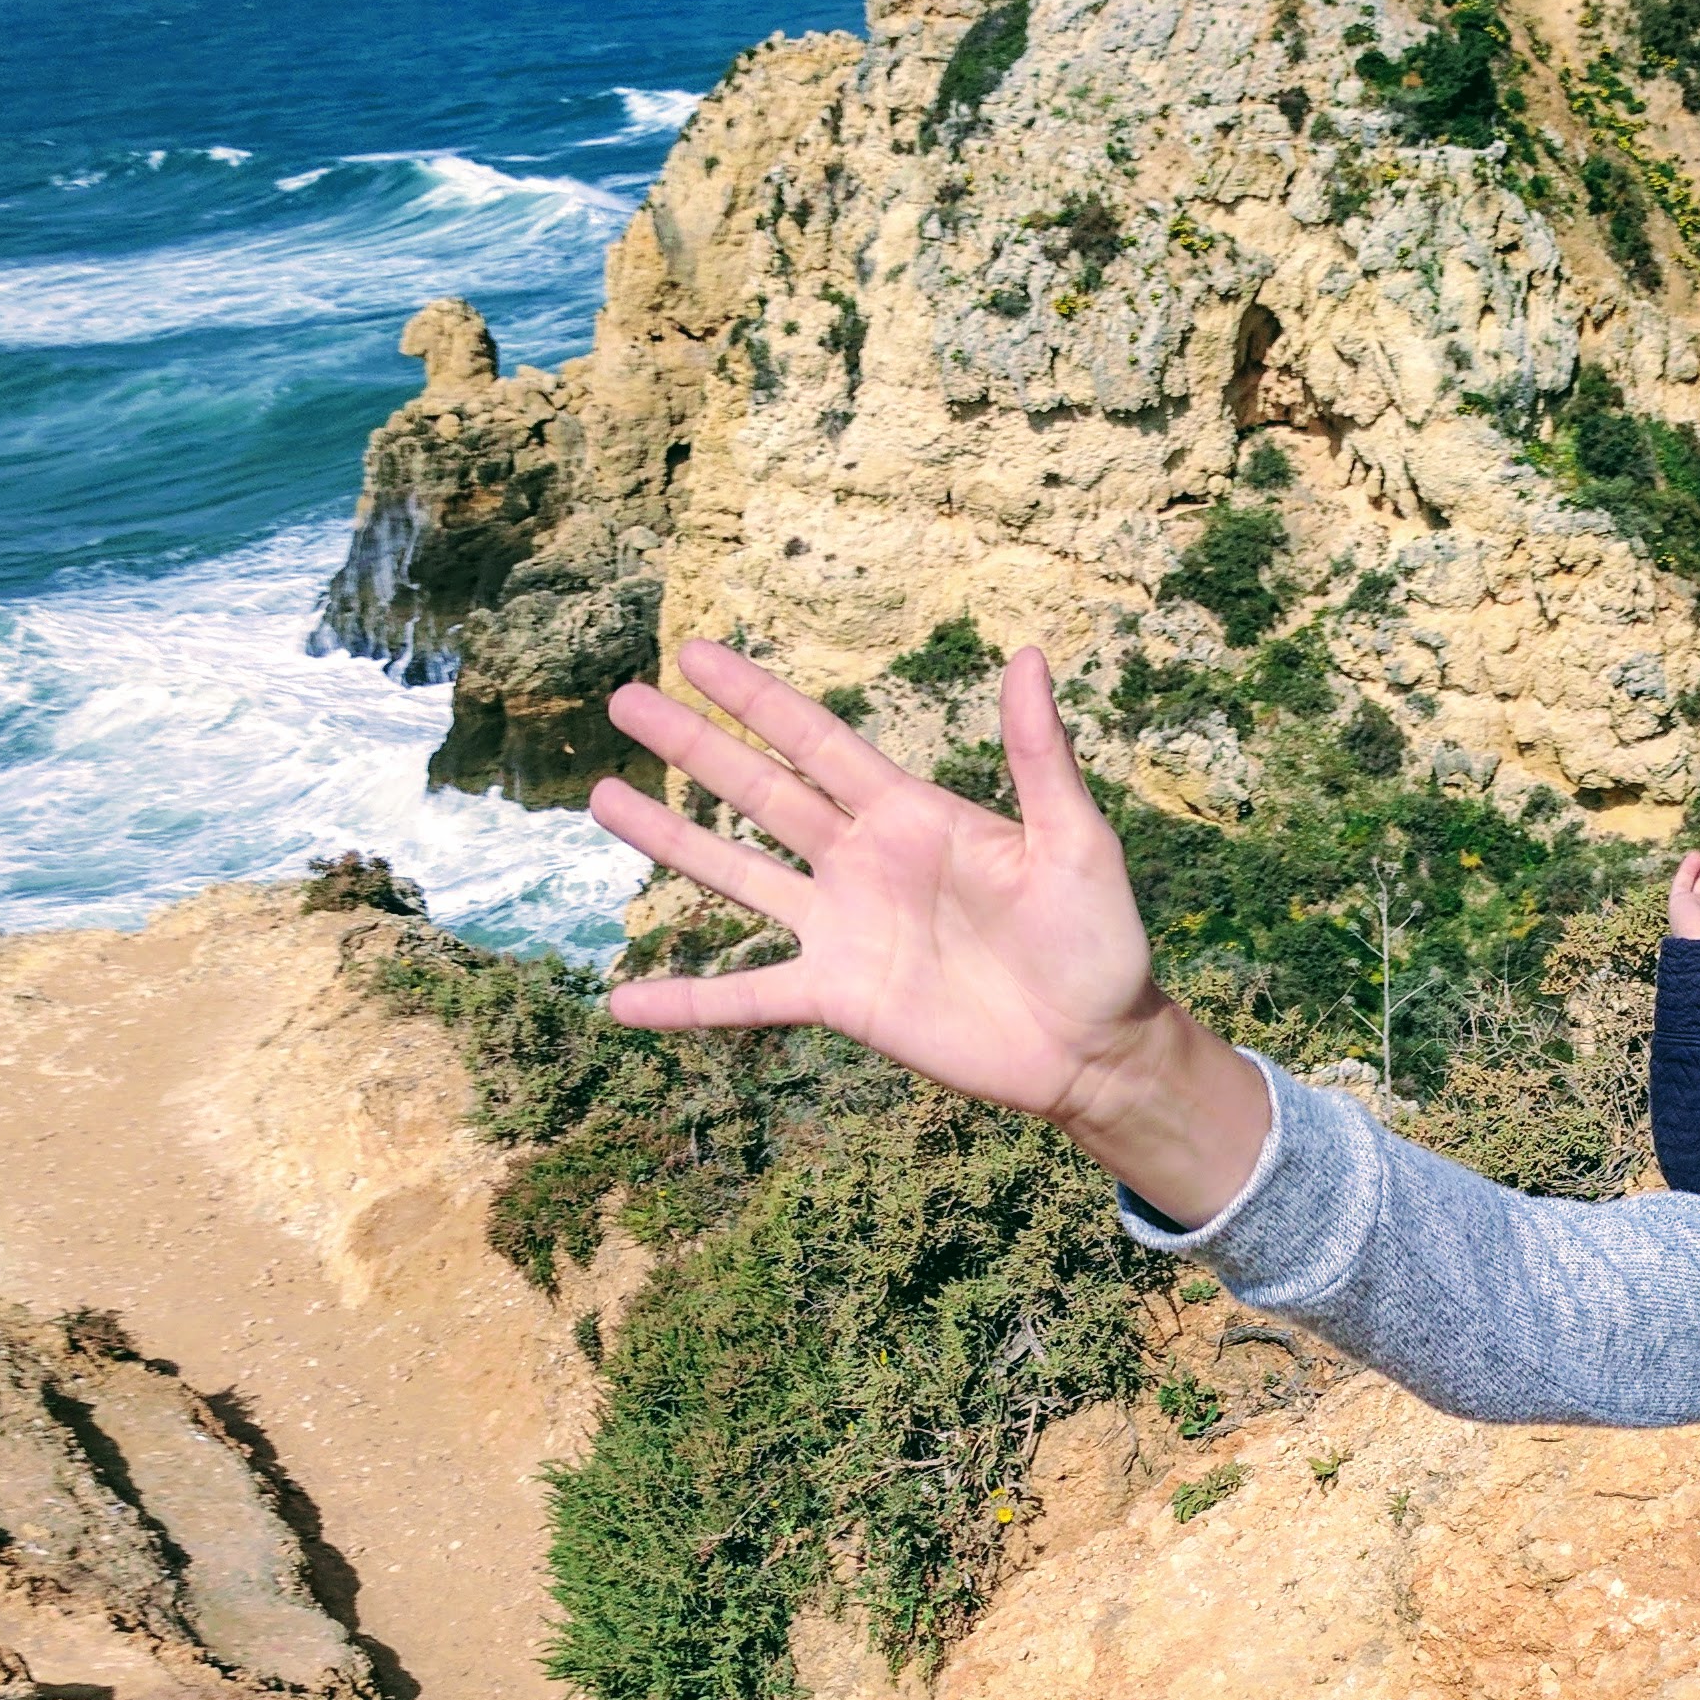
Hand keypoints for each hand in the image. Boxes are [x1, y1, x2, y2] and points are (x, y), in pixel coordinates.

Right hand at [588, 641, 1270, 1224]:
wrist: (1095, 1045)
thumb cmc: (1098, 940)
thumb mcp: (1075, 842)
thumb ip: (1039, 758)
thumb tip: (1028, 656)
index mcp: (912, 815)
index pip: (818, 742)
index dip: (757, 698)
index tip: (694, 653)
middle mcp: (863, 863)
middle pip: (760, 793)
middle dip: (693, 747)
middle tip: (622, 701)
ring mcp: (844, 930)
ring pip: (737, 875)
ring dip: (670, 840)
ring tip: (601, 798)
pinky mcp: (840, 998)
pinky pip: (749, 996)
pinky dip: (688, 1002)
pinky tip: (623, 1004)